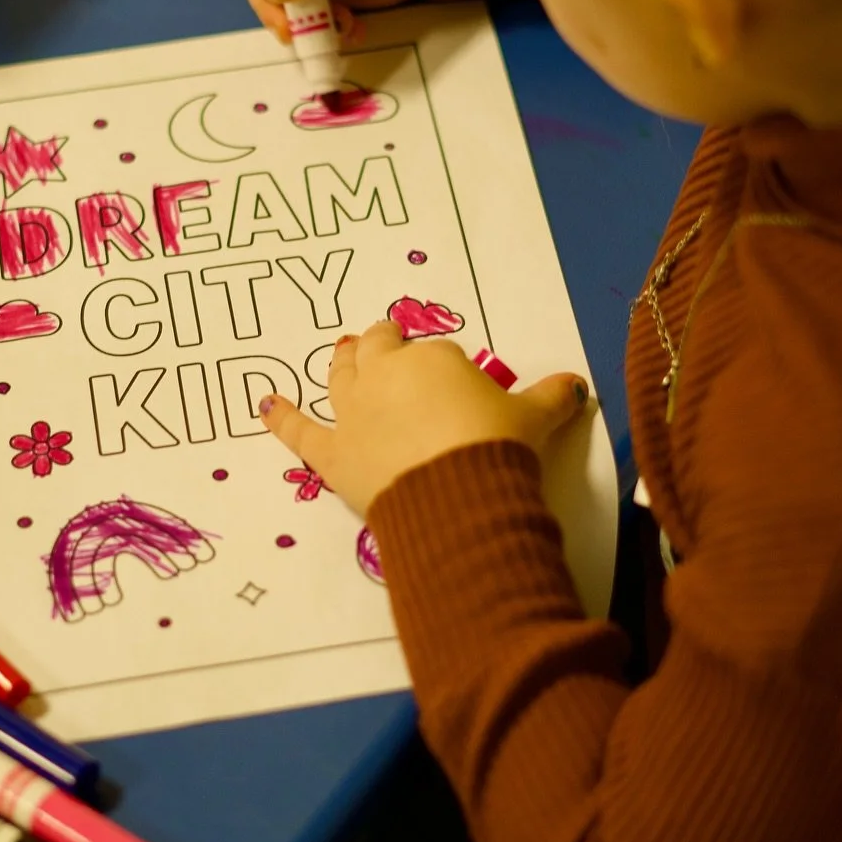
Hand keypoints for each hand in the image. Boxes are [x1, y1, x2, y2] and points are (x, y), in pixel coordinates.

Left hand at [259, 321, 589, 516]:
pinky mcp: (332, 452)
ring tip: (343, 349)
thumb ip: (552, 398)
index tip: (457, 386)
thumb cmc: (494, 446)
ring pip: (341, 375)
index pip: (436, 355)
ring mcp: (354, 412)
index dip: (445, 370)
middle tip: (392, 346)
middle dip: (386, 346)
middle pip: (380, 350)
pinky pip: (298, 430)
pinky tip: (263, 403)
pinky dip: (280, 416)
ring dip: (342, 361)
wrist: (458, 496)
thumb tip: (578, 384)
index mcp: (431, 359)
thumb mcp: (533, 419)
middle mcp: (385, 376)